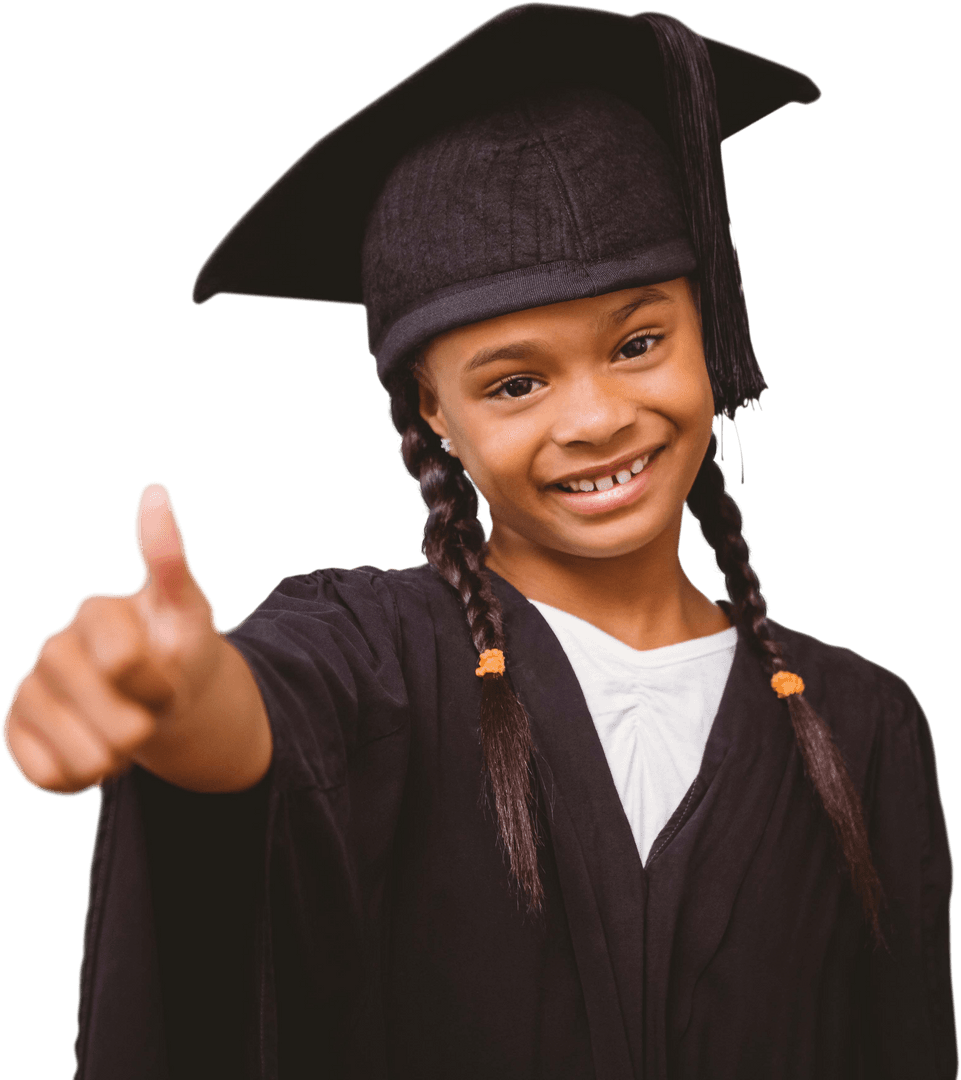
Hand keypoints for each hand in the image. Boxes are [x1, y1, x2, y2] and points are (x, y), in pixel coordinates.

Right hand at [3, 484, 222, 794]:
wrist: (164, 698)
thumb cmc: (179, 646)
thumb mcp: (190, 608)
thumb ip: (168, 556)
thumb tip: (155, 492)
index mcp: (95, 611)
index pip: (126, 661)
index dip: (160, 680)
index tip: (169, 668)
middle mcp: (53, 647)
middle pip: (117, 722)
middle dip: (150, 724)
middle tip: (154, 705)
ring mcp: (31, 690)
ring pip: (85, 757)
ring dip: (124, 757)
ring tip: (129, 732)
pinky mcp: (15, 730)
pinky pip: (49, 776)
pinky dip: (83, 779)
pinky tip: (98, 756)